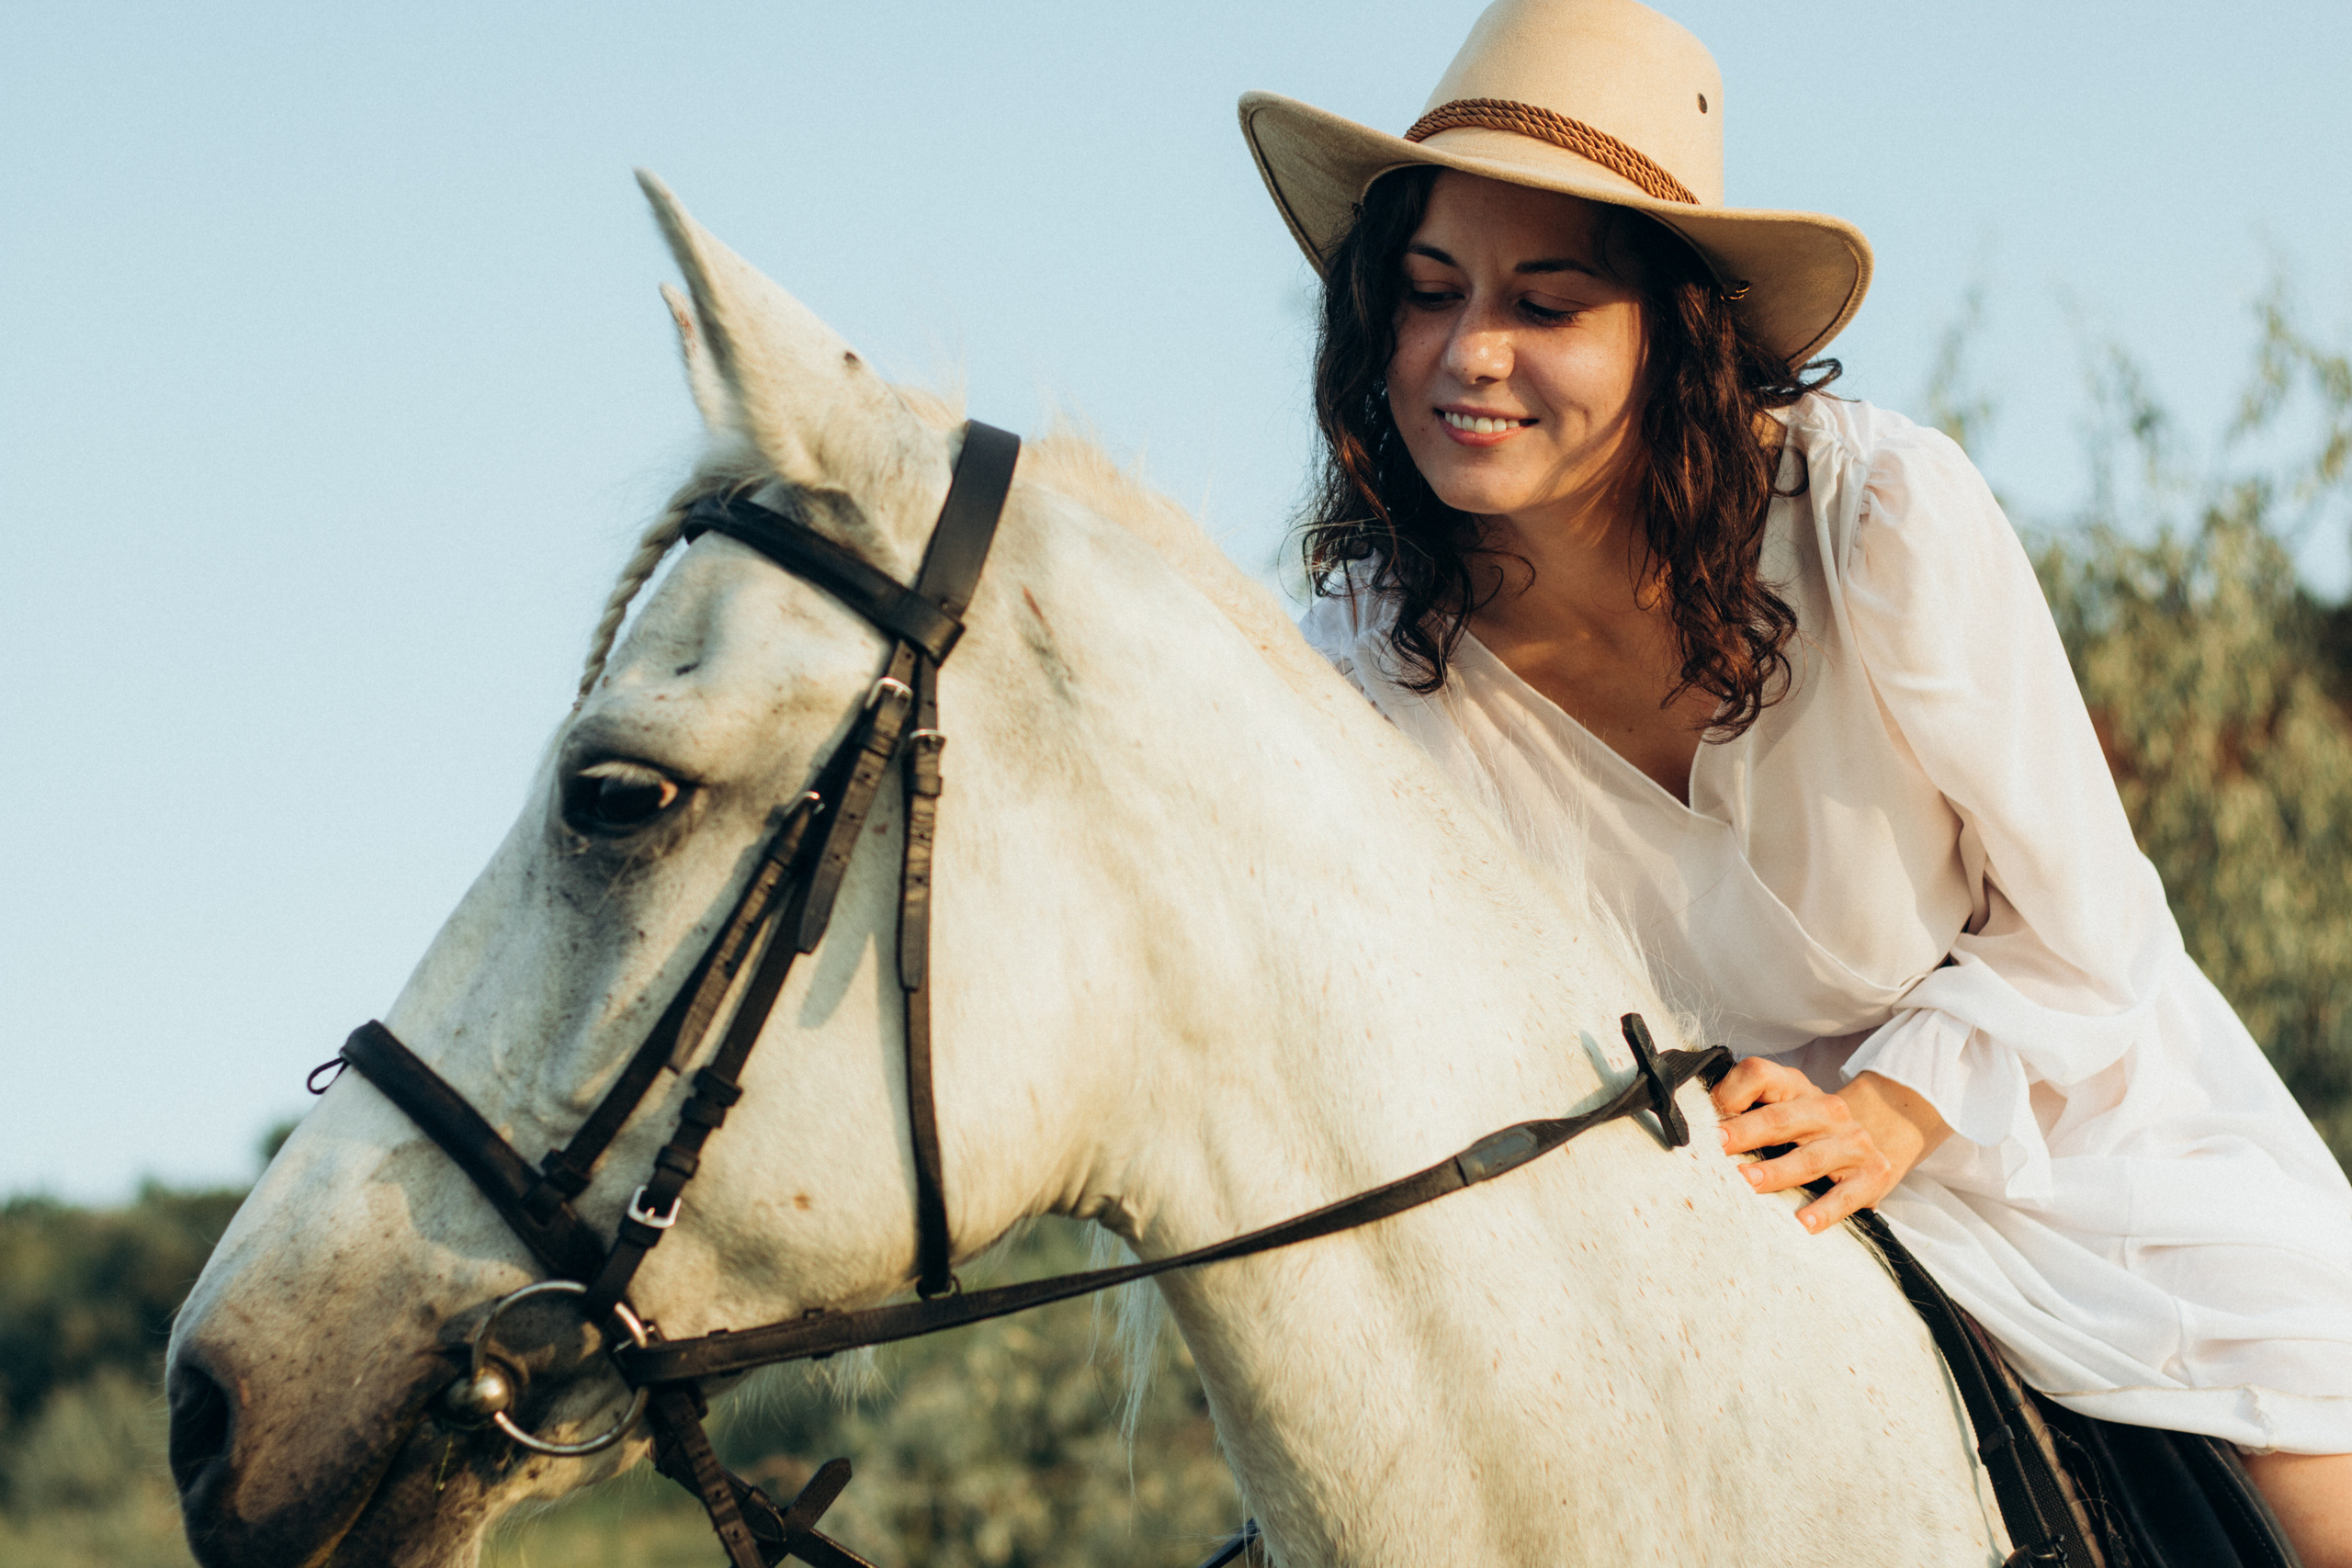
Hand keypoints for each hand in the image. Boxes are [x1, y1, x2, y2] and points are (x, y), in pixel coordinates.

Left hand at [1710, 1060, 1951, 1233]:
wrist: (1879, 1133)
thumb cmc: (1809, 1126)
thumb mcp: (1781, 1106)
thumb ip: (1744, 1110)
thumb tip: (1696, 1123)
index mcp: (1795, 1087)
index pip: (1760, 1074)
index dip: (1732, 1092)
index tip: (1708, 1117)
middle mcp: (1826, 1110)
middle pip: (1780, 1118)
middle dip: (1746, 1133)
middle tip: (1718, 1149)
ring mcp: (1852, 1141)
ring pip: (1810, 1158)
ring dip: (1777, 1172)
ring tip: (1748, 1183)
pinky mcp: (1872, 1174)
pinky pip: (1846, 1195)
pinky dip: (1824, 1210)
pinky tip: (1803, 1222)